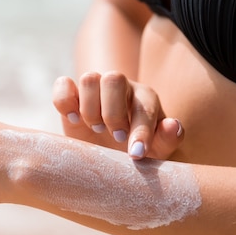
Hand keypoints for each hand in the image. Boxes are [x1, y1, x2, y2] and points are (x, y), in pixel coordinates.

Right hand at [52, 71, 183, 159]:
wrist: (112, 155)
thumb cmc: (138, 151)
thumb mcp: (158, 151)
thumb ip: (168, 139)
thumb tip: (172, 125)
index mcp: (145, 99)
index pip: (143, 105)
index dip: (140, 131)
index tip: (135, 155)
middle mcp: (120, 88)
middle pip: (113, 78)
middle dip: (112, 113)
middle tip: (115, 138)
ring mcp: (95, 91)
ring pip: (89, 78)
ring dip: (90, 108)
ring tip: (96, 129)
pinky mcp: (72, 98)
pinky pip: (63, 84)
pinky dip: (64, 100)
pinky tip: (73, 120)